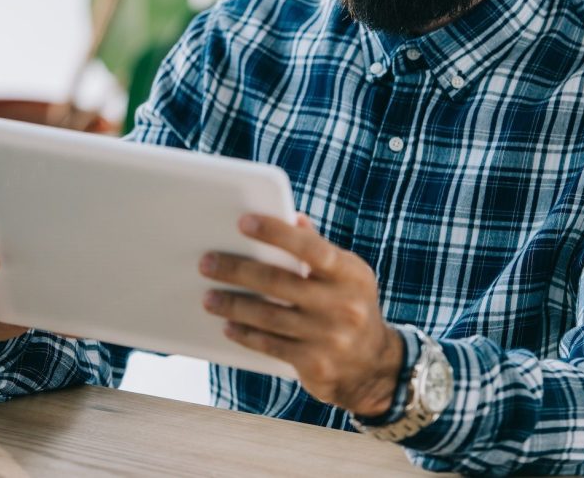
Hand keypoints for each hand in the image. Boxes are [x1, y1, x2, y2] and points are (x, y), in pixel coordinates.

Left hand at [199, 213, 402, 416]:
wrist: (375, 365)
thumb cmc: (351, 304)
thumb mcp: (347, 274)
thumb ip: (318, 247)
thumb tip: (293, 217)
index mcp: (350, 273)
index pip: (310, 247)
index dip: (276, 232)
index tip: (243, 222)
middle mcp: (343, 304)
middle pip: (279, 282)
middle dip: (238, 270)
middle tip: (208, 262)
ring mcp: (330, 337)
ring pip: (269, 316)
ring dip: (233, 305)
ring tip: (208, 296)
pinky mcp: (316, 365)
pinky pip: (271, 346)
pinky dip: (246, 334)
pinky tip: (228, 325)